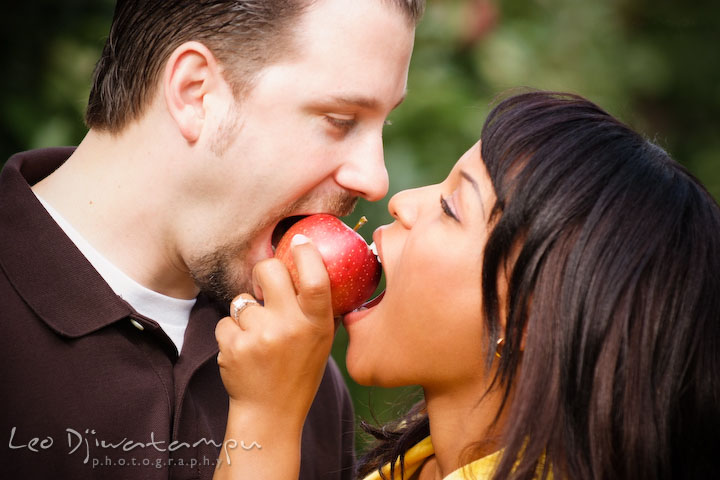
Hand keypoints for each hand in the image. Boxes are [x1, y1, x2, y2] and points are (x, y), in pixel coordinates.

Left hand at [213, 235, 334, 478]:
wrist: (270, 413)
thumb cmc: (299, 372)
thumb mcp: (321, 341)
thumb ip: (317, 308)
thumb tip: (313, 265)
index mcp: (316, 324)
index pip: (315, 279)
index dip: (306, 254)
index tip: (299, 241)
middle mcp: (289, 327)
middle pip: (269, 270)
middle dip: (264, 271)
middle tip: (265, 283)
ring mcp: (259, 336)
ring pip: (242, 300)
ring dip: (246, 314)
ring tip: (257, 337)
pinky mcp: (233, 346)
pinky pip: (225, 321)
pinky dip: (231, 333)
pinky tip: (243, 351)